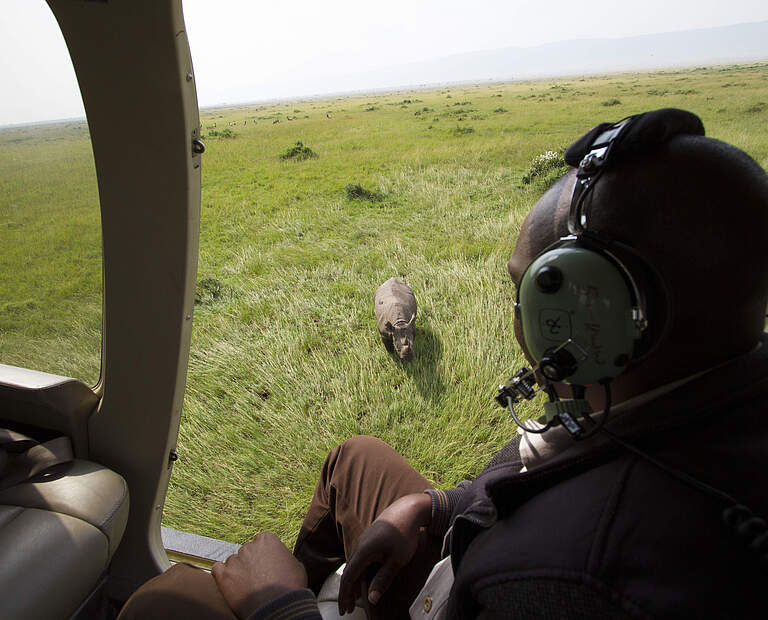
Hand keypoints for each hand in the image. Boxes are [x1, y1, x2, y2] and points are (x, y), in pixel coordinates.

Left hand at [212, 532, 307, 618]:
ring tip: (247, 586)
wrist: (278, 607)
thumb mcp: (297, 566)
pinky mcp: (223, 576)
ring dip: (238, 571)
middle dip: (251, 563)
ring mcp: (235, 560)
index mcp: (267, 540)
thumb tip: (282, 560)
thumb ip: (285, 557)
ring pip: (233, 562)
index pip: (261, 542)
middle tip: (258, 578)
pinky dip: (222, 575)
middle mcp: (249, 547)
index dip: (264, 554)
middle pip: (246, 552)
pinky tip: (229, 583)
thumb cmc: (290, 587)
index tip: (266, 565)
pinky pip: (217, 569)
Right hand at [338, 492, 431, 613]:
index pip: (349, 577)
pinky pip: (360, 558)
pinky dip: (359, 572)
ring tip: (354, 598)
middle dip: (347, 592)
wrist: (408, 509)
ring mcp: (364, 540)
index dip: (345, 595)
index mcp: (364, 551)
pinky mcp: (370, 538)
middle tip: (347, 609)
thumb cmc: (404, 535)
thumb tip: (372, 599)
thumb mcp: (396, 561)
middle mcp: (360, 544)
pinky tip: (363, 579)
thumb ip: (383, 580)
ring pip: (354, 565)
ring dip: (353, 582)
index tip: (344, 610)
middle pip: (349, 572)